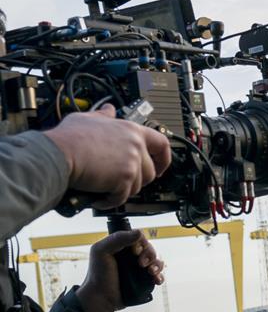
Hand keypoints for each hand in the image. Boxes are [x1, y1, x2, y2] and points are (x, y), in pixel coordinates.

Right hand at [44, 105, 171, 209]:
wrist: (59, 153)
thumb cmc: (70, 137)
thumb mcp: (88, 118)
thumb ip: (103, 115)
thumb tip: (108, 110)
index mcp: (131, 130)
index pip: (162, 144)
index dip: (164, 159)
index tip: (160, 167)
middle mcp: (135, 146)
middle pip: (150, 171)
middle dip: (137, 180)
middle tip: (123, 181)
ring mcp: (131, 163)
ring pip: (138, 186)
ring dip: (122, 190)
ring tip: (106, 187)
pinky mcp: (123, 180)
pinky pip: (122, 197)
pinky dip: (110, 201)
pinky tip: (99, 198)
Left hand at [76, 231, 164, 311]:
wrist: (101, 298)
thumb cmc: (98, 275)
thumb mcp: (102, 251)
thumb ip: (118, 239)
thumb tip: (139, 233)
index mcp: (120, 246)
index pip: (137, 237)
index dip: (140, 243)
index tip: (134, 252)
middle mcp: (130, 256)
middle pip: (149, 248)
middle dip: (149, 255)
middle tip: (141, 264)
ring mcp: (138, 268)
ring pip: (155, 261)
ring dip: (156, 265)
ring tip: (150, 272)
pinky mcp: (143, 279)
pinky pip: (158, 274)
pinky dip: (160, 276)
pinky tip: (156, 280)